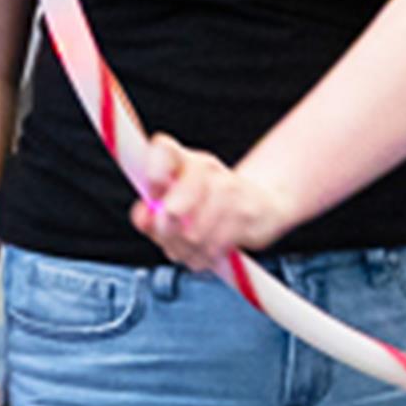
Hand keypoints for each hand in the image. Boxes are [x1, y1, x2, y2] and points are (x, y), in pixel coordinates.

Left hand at [125, 135, 293, 275]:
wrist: (262, 205)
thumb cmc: (211, 202)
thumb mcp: (174, 202)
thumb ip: (150, 211)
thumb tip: (143, 217)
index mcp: (183, 159)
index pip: (162, 149)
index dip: (153, 174)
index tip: (153, 193)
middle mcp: (206, 168)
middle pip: (173, 208)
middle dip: (166, 233)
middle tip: (168, 235)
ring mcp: (230, 189)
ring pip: (193, 234)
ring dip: (187, 249)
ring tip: (190, 246)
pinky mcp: (247, 213)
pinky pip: (215, 246)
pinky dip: (206, 256)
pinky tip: (207, 250)